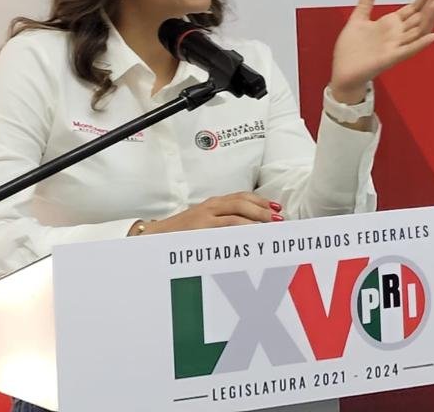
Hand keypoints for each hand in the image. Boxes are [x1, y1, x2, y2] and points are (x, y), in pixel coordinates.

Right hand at [141, 192, 282, 233]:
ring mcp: (204, 219)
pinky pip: (225, 230)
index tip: (276, 207)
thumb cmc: (181, 233)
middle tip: (279, 218)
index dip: (260, 201)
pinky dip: (241, 232)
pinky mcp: (200, 230)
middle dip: (262, 209)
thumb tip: (248, 227)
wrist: (154, 237)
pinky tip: (252, 237)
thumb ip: (222, 221)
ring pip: (236, 216)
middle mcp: (210, 207)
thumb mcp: (203, 222)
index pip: (241, 197)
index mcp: (213, 204)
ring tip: (271, 228)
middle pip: (241, 203)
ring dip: (256, 221)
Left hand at [329, 0, 433, 102]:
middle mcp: (396, 35)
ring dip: (429, 18)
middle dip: (430, 3)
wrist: (342, 71)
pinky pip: (408, 51)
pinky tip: (433, 36)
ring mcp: (395, 47)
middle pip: (419, 17)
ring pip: (418, 31)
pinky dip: (421, 44)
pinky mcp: (389, 58)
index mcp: (390, 25)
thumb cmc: (351, 50)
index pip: (413, 8)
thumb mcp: (358, 17)